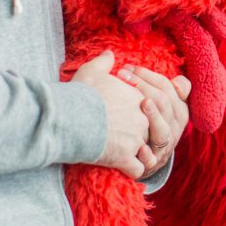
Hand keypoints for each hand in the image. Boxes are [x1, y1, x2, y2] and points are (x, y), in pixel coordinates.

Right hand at [70, 51, 147, 177]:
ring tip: (131, 157)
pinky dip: (133, 171)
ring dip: (142, 155)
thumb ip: (104, 62)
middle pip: (154, 130)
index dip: (142, 114)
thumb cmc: (81, 94)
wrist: (71, 117)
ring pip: (149, 152)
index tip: (129, 119)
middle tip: (133, 141)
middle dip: (146, 136)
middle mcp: (142, 119)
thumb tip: (109, 53)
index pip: (150, 108)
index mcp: (138, 98)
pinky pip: (138, 170)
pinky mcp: (125, 158)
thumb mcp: (92, 71)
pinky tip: (125, 169)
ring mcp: (136, 139)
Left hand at [116, 63, 190, 177]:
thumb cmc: (144, 120)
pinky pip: (152, 159)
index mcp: (179, 106)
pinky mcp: (154, 163)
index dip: (149, 76)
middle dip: (143, 86)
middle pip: (165, 101)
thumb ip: (144, 80)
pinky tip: (138, 147)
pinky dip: (146, 154)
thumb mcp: (153, 99)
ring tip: (142, 103)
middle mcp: (176, 124)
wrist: (144, 157)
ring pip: (164, 128)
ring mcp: (166, 143)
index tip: (128, 67)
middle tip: (121, 76)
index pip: (171, 86)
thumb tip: (110, 54)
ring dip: (153, 115)